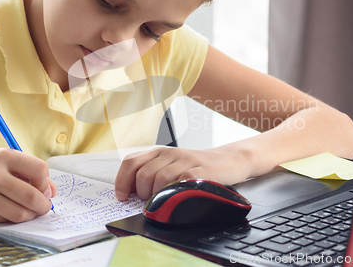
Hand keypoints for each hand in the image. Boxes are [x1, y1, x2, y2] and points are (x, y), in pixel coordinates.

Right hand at [0, 148, 57, 222]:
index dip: (46, 182)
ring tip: (30, 210)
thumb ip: (30, 173)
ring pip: (20, 213)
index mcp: (4, 156)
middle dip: (43, 205)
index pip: (39, 169)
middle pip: (31, 195)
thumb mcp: (5, 161)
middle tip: (44, 206)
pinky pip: (6, 220)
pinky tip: (12, 211)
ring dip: (31, 215)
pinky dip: (15, 218)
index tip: (43, 187)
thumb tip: (52, 192)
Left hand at [114, 147, 251, 200]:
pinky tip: (178, 196)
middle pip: (143, 175)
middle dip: (142, 194)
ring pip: (159, 180)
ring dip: (158, 196)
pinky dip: (174, 194)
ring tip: (167, 199)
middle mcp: (170, 153)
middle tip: (152, 200)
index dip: (121, 181)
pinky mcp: (200, 171)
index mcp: (160, 152)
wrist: (230, 160)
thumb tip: (129, 193)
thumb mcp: (172, 165)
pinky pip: (179, 183)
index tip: (122, 197)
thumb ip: (152, 173)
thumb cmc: (198, 167)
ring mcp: (186, 161)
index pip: (131, 162)